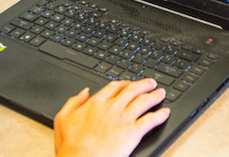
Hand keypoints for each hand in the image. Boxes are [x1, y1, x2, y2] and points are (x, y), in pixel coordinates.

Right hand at [54, 79, 169, 156]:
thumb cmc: (71, 146)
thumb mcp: (63, 119)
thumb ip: (73, 102)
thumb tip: (84, 92)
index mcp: (96, 103)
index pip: (114, 87)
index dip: (124, 84)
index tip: (129, 83)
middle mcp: (112, 107)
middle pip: (132, 90)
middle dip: (144, 85)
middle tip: (151, 83)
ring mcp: (123, 119)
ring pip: (144, 101)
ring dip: (155, 96)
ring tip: (162, 94)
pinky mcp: (133, 133)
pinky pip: (150, 120)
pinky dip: (160, 115)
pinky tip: (165, 113)